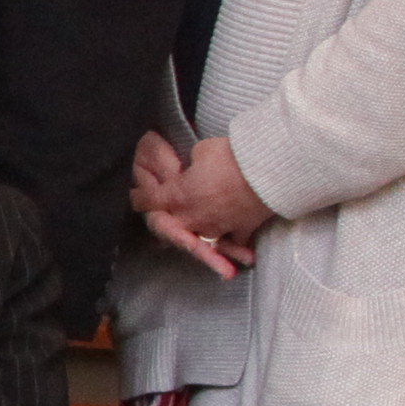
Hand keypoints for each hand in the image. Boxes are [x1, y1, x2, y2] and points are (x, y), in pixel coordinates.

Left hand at [132, 130, 264, 279]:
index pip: (147, 200)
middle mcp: (193, 217)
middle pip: (170, 228)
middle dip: (163, 226)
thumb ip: (192, 162)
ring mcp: (218, 227)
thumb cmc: (232, 157)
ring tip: (192, 247)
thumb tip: (195, 166)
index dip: (139, 197)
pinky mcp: (242, 229)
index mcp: (177, 196)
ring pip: (202, 241)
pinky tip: (238, 254)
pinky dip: (236, 248)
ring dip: (198, 244)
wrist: (270, 170)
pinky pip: (235, 243)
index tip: (135, 197)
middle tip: (158, 230)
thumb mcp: (202, 151)